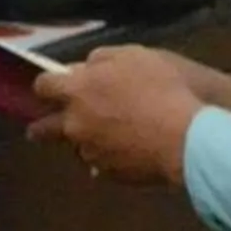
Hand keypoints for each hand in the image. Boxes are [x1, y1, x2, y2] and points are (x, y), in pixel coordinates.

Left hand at [25, 45, 211, 184]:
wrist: (189, 137)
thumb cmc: (164, 88)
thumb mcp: (135, 56)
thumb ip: (103, 58)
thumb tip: (86, 66)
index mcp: (77, 90)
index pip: (43, 86)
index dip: (48, 85)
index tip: (53, 87)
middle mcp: (76, 124)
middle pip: (44, 129)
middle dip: (41, 128)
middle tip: (42, 129)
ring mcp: (92, 152)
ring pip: (78, 147)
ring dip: (86, 141)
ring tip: (107, 138)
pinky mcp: (111, 174)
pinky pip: (103, 165)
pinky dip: (111, 158)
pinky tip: (129, 152)